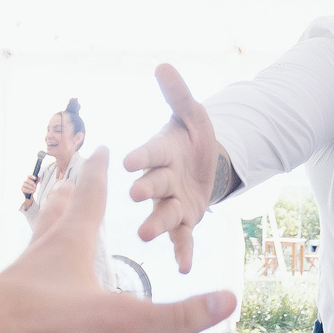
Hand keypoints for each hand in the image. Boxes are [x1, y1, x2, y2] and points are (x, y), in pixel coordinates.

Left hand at [0, 144, 234, 332]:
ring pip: (36, 240)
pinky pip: (24, 275)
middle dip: (68, 192)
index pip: (91, 197)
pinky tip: (33, 283)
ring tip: (50, 221)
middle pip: (56, 210)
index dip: (100, 173)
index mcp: (71, 242)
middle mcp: (43, 250)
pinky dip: (35, 268)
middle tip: (69, 175)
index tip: (104, 148)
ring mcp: (20, 274)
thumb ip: (175, 315)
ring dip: (47, 225)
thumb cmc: (42, 323)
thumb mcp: (119, 321)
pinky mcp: (4, 301)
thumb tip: (228, 301)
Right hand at [124, 63, 220, 271]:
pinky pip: (183, 237)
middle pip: (154, 186)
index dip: (141, 158)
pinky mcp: (185, 220)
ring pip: (163, 214)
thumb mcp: (192, 115)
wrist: (205, 165)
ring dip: (155, 225)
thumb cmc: (191, 139)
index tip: (128, 161)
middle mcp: (161, 180)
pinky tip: (184, 267)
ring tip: (146, 235)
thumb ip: (178, 95)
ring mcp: (171, 203)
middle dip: (145, 190)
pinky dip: (182, 251)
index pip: (150, 154)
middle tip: (135, 194)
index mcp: (161, 154)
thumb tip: (163, 64)